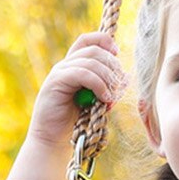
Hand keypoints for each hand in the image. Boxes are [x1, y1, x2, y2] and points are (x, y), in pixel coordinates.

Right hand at [27, 32, 127, 149]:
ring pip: (91, 61)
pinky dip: (98, 84)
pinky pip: (83, 74)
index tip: (117, 54)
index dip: (104, 41)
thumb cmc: (75, 122)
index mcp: (73, 66)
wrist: (52, 140)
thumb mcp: (96, 102)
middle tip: (118, 86)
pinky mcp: (57, 82)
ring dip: (107, 78)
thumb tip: (126, 78)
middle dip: (112, 65)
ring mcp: (60, 72)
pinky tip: (104, 99)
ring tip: (111, 96)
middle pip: (94, 50)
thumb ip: (107, 88)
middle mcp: (65, 65)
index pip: (88, 40)